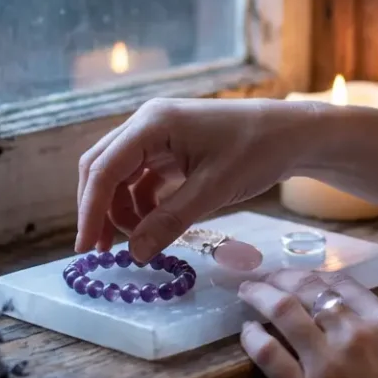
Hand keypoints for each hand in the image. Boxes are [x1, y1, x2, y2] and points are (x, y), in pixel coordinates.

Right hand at [75, 98, 316, 259]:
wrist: (291, 133)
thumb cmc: (256, 152)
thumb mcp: (213, 191)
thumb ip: (170, 222)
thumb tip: (134, 254)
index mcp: (153, 123)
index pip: (104, 170)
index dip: (91, 211)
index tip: (86, 249)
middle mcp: (148, 122)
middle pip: (102, 168)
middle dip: (97, 210)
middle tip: (98, 251)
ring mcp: (158, 133)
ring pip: (119, 174)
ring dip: (119, 209)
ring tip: (134, 243)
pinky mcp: (170, 146)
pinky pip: (141, 177)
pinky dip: (140, 203)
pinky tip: (151, 227)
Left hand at [238, 269, 377, 377]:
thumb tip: (373, 331)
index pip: (342, 283)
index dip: (315, 274)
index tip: (301, 275)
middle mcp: (353, 333)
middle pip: (308, 290)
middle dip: (282, 278)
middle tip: (266, 277)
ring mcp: (326, 361)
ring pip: (283, 311)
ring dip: (261, 296)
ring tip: (248, 291)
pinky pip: (268, 353)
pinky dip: (252, 337)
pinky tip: (248, 331)